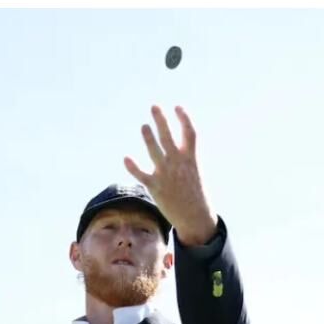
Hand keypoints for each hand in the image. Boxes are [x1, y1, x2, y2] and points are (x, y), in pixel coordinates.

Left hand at [124, 105, 217, 245]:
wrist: (195, 217)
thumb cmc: (196, 193)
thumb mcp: (197, 171)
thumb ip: (188, 156)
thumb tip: (183, 142)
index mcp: (192, 158)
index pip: (190, 133)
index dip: (184, 118)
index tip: (177, 107)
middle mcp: (178, 163)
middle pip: (168, 136)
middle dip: (161, 120)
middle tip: (155, 106)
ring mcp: (166, 174)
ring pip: (154, 150)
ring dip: (148, 137)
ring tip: (144, 126)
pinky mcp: (155, 186)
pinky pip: (141, 174)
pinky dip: (133, 166)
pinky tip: (126, 158)